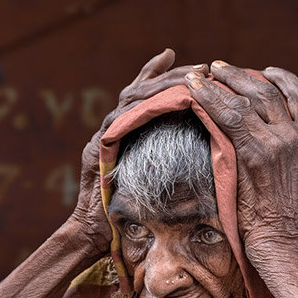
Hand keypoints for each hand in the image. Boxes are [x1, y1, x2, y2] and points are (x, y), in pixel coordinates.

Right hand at [69, 49, 209, 254]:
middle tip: (202, 68)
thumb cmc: (126, 213)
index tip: (196, 65)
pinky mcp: (97, 147)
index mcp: (127, 133)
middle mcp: (114, 129)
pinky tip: (161, 98)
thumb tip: (200, 149)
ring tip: (191, 77)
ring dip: (162, 85)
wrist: (95, 231)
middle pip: (143, 90)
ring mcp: (104, 135)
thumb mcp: (152, 180)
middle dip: (174, 76)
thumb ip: (164, 159)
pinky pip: (120, 118)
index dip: (166, 76)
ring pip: (133, 97)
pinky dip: (140, 105)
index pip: (148, 96)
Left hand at [186, 62, 297, 279]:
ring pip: (246, 100)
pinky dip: (210, 101)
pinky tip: (195, 92)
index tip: (266, 72)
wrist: (289, 244)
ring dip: (221, 83)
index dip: (281, 79)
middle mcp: (297, 134)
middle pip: (268, 91)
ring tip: (201, 74)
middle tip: (220, 67)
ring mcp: (275, 143)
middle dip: (242, 75)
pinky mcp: (252, 155)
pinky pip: (228, 118)